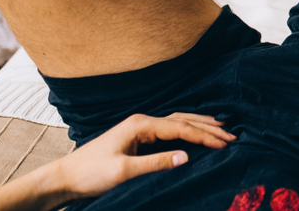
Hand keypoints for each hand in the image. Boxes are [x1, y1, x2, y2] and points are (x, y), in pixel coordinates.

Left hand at [54, 113, 235, 200]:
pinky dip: (187, 130)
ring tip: (222, 128)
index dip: (205, 135)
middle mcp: (143, 122)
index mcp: (141, 125)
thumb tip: (186, 156)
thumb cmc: (91, 174)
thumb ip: (155, 163)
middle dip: (208, 127)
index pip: (181, 128)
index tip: (225, 143)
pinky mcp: (138, 138)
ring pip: (178, 122)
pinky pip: (170, 130)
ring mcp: (140, 129)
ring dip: (200, 125)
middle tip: (233, 135)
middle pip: (183, 120)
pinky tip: (195, 134)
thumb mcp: (123, 172)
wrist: (65, 178)